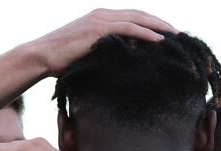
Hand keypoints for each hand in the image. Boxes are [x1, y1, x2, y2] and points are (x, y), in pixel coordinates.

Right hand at [25, 9, 175, 75]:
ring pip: (138, 19)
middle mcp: (103, 14)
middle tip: (179, 34)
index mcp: (101, 18)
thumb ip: (103, 53)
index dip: (151, 24)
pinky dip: (146, 33)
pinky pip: (128, 29)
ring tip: (175, 36)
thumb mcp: (86, 54)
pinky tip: (159, 41)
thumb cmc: (60, 61)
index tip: (167, 34)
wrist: (41, 56)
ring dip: (159, 27)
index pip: (133, 18)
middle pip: (140, 15)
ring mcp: (101, 20)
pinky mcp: (98, 29)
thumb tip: (118, 66)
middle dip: (160, 23)